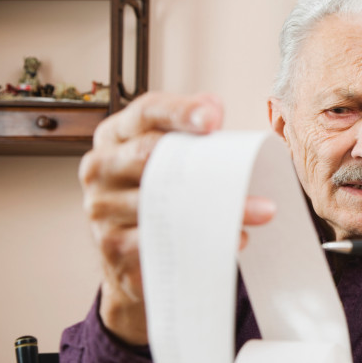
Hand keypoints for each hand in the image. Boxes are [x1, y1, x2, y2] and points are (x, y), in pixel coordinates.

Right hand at [79, 92, 273, 343]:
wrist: (130, 257)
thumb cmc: (161, 195)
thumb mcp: (171, 157)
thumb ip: (192, 130)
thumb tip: (213, 105)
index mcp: (116, 135)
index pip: (147, 112)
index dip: (180, 111)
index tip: (214, 119)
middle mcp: (100, 167)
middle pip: (150, 155)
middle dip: (204, 164)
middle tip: (250, 177)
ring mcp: (101, 208)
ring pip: (163, 203)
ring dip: (218, 209)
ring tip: (261, 212)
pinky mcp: (112, 246)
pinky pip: (161, 241)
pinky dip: (203, 241)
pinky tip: (234, 240)